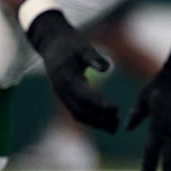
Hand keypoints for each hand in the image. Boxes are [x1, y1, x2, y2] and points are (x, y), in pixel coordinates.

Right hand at [23, 10, 119, 132]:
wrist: (52, 42)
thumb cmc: (70, 42)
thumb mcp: (82, 46)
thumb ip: (93, 57)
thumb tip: (106, 68)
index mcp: (66, 77)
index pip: (84, 95)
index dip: (99, 104)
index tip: (116, 109)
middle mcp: (61, 89)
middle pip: (80, 109)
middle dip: (99, 118)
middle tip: (118, 122)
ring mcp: (61, 94)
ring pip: (77, 114)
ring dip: (95, 122)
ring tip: (114, 127)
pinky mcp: (64, 96)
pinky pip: (75, 111)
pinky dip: (89, 119)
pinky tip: (104, 122)